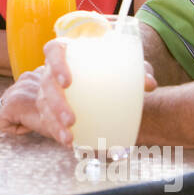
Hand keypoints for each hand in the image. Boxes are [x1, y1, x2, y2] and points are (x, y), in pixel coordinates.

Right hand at [0, 40, 157, 141]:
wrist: (103, 77)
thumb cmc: (110, 66)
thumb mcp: (125, 64)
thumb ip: (138, 69)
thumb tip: (149, 83)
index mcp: (67, 52)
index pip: (54, 51)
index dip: (56, 65)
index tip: (67, 82)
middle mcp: (53, 70)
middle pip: (46, 83)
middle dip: (56, 103)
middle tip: (71, 119)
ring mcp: (49, 90)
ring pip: (44, 105)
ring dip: (54, 123)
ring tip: (69, 138)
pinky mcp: (51, 108)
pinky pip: (48, 121)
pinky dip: (57, 132)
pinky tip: (70, 143)